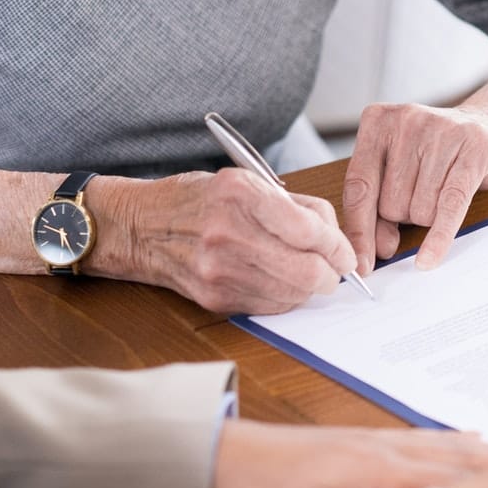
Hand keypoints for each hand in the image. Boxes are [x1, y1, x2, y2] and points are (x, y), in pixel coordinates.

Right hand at [107, 170, 352, 314]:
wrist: (142, 227)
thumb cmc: (199, 200)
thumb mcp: (246, 181)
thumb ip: (296, 206)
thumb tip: (336, 238)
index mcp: (240, 194)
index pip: (310, 230)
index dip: (338, 246)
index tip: (345, 252)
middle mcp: (228, 233)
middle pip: (308, 271)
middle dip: (332, 274)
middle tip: (335, 269)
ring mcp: (219, 270)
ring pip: (294, 294)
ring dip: (310, 288)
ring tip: (304, 272)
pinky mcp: (216, 297)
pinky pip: (271, 306)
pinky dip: (285, 297)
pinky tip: (278, 281)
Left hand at [213, 421, 487, 487]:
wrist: (232, 452)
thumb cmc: (271, 487)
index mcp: (384, 468)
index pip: (456, 483)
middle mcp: (393, 448)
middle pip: (466, 458)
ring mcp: (384, 441)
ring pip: (453, 447)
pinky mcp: (371, 442)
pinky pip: (430, 439)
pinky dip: (462, 441)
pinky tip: (477, 437)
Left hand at [343, 100, 487, 272]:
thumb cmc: (437, 152)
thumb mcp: (399, 170)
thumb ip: (379, 207)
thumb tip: (377, 249)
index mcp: (378, 121)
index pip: (358, 187)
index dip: (358, 231)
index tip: (359, 265)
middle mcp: (406, 121)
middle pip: (390, 203)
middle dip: (405, 216)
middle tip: (423, 196)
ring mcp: (441, 132)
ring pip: (420, 209)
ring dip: (429, 216)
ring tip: (441, 190)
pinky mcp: (474, 150)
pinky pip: (450, 205)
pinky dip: (439, 237)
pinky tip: (429, 259)